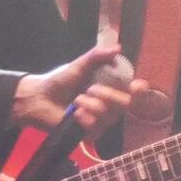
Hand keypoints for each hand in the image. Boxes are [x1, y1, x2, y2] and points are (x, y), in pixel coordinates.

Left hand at [11, 44, 145, 135]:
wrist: (39, 97)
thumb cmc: (59, 80)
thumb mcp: (78, 65)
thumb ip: (97, 56)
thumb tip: (117, 47)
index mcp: (110, 87)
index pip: (133, 91)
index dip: (140, 90)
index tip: (137, 85)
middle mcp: (109, 104)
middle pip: (125, 104)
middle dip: (109, 95)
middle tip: (90, 89)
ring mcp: (101, 120)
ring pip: (109, 115)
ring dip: (91, 105)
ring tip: (77, 101)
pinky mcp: (90, 133)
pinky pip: (96, 126)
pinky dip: (85, 118)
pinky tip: (74, 114)